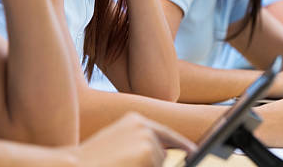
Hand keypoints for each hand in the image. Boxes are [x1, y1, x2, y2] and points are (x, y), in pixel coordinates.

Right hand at [68, 112, 195, 166]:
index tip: (193, 152)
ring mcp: (147, 139)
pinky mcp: (148, 154)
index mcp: (135, 120)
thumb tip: (162, 154)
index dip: (182, 146)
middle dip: (152, 165)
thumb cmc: (90, 161)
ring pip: (159, 165)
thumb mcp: (116, 145)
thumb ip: (139, 146)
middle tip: (124, 164)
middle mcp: (144, 126)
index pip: (167, 134)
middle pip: (163, 155)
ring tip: (119, 166)